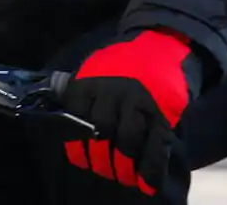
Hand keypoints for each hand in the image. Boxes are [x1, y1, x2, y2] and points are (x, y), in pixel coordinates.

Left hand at [61, 30, 199, 195]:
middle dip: (100, 159)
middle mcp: (112, 91)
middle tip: (104, 172)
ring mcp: (139, 101)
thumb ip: (81, 93)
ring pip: (126, 140)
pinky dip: (150, 169)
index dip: (78, 146)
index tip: (81, 161)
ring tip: (123, 178)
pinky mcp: (163, 112)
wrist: (161, 43)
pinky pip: (155, 145)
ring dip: (123, 165)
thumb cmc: (121, 63)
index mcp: (90, 82)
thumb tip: (63, 119)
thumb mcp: (94, 70)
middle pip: (101, 132)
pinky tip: (146, 184)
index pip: (77, 119)